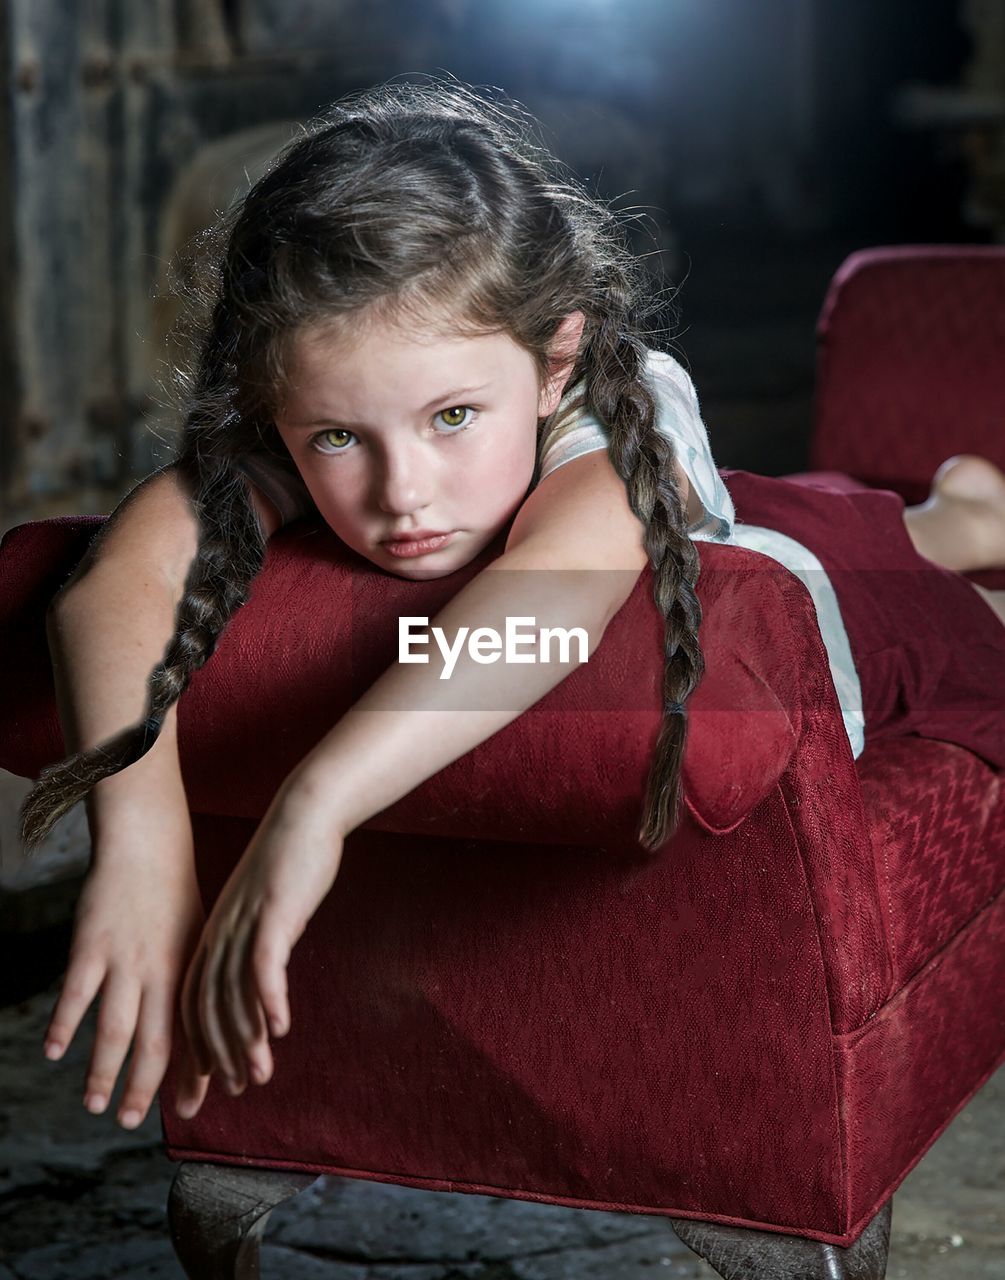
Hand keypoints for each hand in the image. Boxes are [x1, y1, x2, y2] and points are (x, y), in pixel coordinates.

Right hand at [42, 804, 210, 1129]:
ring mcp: (124, 960)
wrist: (149, 847)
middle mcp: (160, 972)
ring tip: (94, 1105)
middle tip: (132, 1123)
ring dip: (103, 1071)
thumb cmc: (176, 900)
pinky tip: (55, 1053)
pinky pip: (77, 994)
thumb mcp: (198, 942)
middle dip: (145, 1088)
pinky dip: (66, 1025)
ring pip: (115, 1028)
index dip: (195, 1075)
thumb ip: (195, 988)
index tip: (192, 1111)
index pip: (195, 1035)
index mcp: (190, 973)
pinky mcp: (91, 945)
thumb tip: (204, 1031)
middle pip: (155, 1042)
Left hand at [177, 778, 344, 1112]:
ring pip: (233, 992)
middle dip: (215, 1055)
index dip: (197, 1045)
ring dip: (245, 1038)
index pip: (194, 1001)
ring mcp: (244, 923)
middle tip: (227, 1094)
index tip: (202, 1085)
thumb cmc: (292, 860)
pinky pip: (264, 963)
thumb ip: (259, 944)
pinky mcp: (272, 911)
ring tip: (257, 1075)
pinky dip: (269, 998)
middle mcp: (220, 933)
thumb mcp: (267, 910)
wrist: (306, 811)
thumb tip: (262, 981)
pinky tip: (282, 1028)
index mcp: (215, 934)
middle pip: (206, 1005)